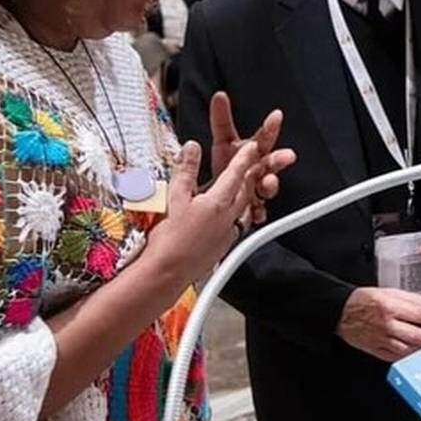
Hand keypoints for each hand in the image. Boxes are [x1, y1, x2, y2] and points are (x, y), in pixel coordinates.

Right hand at [141, 139, 267, 303]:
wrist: (168, 272)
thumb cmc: (169, 238)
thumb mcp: (175, 197)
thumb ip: (186, 171)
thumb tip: (192, 148)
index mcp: (217, 203)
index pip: (235, 174)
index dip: (244, 158)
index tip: (252, 147)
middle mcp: (228, 218)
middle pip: (246, 191)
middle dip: (250, 176)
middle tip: (253, 164)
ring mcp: (228, 234)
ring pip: (244, 209)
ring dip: (246, 196)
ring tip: (245, 188)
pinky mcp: (224, 246)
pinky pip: (238, 226)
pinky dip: (238, 215)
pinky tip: (231, 216)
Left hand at [207, 91, 294, 223]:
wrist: (222, 196)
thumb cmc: (228, 166)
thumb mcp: (223, 142)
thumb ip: (222, 120)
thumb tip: (219, 96)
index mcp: (254, 151)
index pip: (265, 136)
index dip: (271, 126)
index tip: (276, 116)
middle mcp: (259, 169)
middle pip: (271, 162)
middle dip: (279, 159)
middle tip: (286, 155)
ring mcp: (257, 189)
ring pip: (268, 187)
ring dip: (270, 185)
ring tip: (267, 184)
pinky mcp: (252, 208)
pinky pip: (258, 212)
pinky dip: (258, 213)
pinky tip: (256, 212)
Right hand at [336, 287, 420, 361]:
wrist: (341, 313)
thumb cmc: (364, 300)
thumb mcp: (389, 292)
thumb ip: (413, 299)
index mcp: (390, 307)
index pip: (419, 314)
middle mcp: (386, 324)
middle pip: (416, 334)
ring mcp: (381, 339)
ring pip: (408, 348)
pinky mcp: (377, 350)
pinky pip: (396, 356)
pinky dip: (410, 357)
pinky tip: (420, 355)